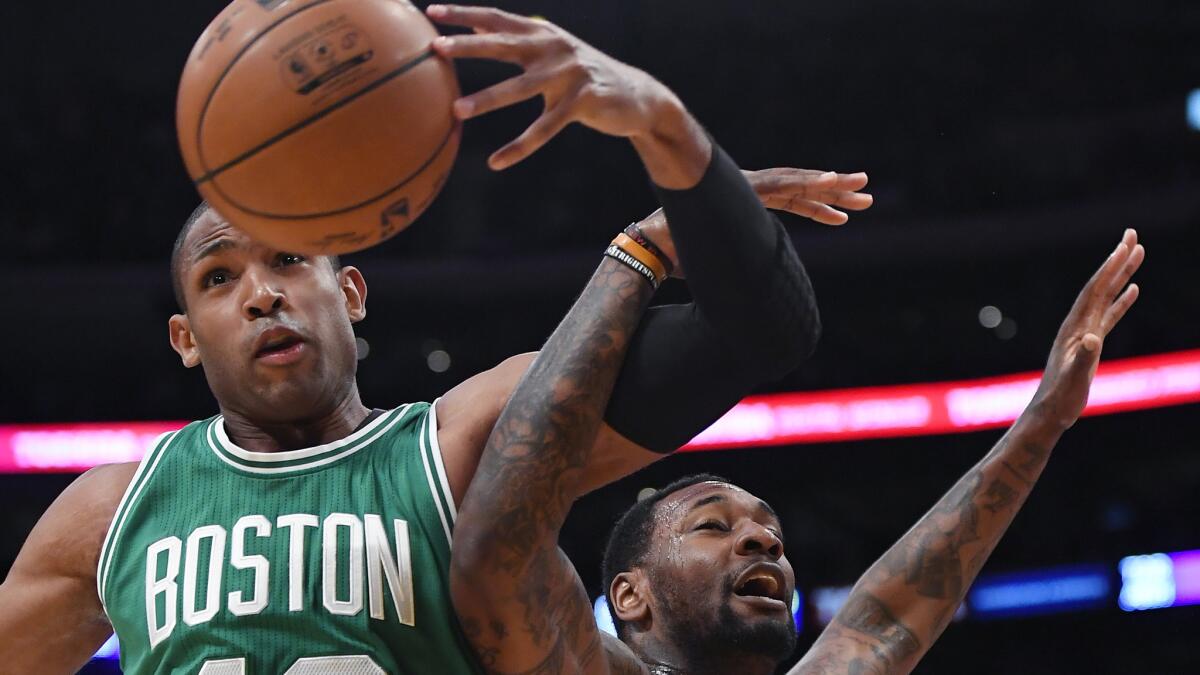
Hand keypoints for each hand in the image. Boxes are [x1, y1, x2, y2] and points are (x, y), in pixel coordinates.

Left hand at [427, 5, 690, 171]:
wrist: (638, 96)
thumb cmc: (585, 76)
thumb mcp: (554, 53)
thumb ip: (520, 42)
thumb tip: (478, 28)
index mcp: (543, 33)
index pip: (498, 18)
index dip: (465, 15)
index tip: (432, 13)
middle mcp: (554, 47)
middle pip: (503, 44)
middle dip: (467, 46)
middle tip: (435, 48)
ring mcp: (570, 73)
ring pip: (520, 87)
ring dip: (486, 99)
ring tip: (456, 110)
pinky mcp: (583, 102)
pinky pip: (545, 128)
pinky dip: (520, 147)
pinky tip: (497, 162)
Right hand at [635, 168, 873, 275]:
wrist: (653, 240)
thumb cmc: (676, 256)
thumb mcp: (716, 265)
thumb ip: (734, 270)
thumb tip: (741, 298)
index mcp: (746, 204)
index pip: (790, 203)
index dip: (817, 208)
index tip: (844, 217)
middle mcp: (750, 189)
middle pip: (800, 190)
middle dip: (835, 193)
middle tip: (866, 196)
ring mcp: (748, 186)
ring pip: (798, 183)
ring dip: (831, 185)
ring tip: (860, 186)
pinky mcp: (743, 188)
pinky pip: (782, 184)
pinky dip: (808, 183)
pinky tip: (833, 180)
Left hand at [1030, 228, 1143, 429]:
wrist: (1051, 411)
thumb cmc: (1061, 397)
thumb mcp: (1074, 378)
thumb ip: (1083, 358)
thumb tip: (1093, 339)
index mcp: (1075, 327)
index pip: (1095, 290)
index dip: (1110, 267)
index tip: (1125, 245)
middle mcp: (1079, 324)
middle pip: (1101, 285)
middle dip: (1117, 259)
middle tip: (1133, 234)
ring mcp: (1085, 332)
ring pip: (1107, 296)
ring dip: (1122, 274)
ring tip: (1138, 253)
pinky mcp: (1091, 343)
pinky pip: (1109, 315)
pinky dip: (1122, 301)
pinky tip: (1133, 289)